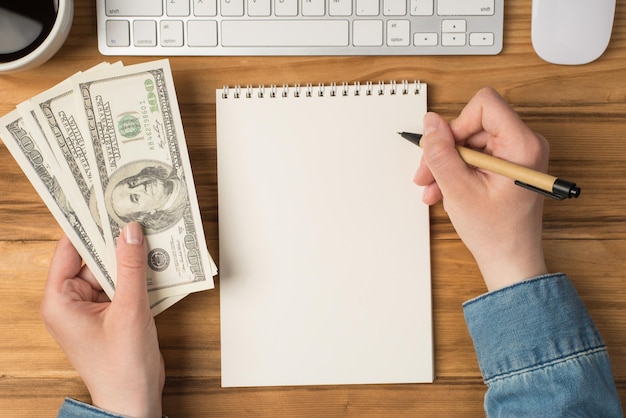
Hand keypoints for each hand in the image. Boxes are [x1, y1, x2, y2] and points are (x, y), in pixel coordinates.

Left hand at [40, 222, 163, 417]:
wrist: (135, 399)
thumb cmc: (121, 365)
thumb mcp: (129, 310)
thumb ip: (131, 268)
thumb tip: (130, 231)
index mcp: (60, 300)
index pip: (68, 250)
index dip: (85, 226)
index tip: (102, 202)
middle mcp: (72, 301)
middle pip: (93, 258)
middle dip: (115, 240)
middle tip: (135, 215)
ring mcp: (93, 307)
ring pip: (112, 270)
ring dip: (130, 257)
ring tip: (151, 233)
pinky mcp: (112, 313)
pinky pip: (123, 284)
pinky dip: (138, 274)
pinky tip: (156, 260)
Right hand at [414, 88, 548, 290]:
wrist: (510, 260)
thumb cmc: (496, 232)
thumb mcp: (458, 189)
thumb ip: (441, 153)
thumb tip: (430, 122)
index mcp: (522, 144)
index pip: (485, 104)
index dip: (458, 124)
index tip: (445, 150)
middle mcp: (524, 144)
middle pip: (473, 125)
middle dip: (445, 150)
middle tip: (426, 174)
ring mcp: (516, 155)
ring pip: (469, 142)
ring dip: (446, 164)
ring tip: (433, 188)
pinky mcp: (507, 165)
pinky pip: (474, 156)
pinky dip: (456, 171)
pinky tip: (442, 190)